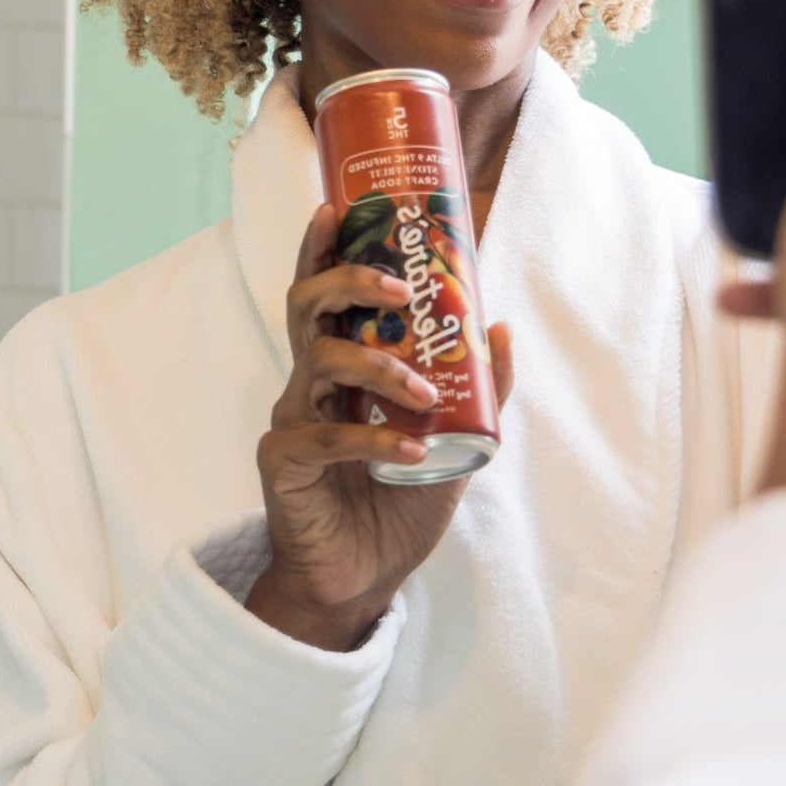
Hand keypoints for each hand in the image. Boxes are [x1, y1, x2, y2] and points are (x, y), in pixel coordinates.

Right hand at [246, 203, 514, 650]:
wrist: (364, 578)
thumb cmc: (398, 504)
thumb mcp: (456, 440)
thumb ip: (480, 389)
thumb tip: (502, 327)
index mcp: (340, 366)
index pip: (323, 293)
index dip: (322, 248)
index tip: (338, 207)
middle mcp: (309, 384)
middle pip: (305, 306)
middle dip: (345, 280)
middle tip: (394, 286)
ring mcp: (292, 419)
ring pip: (317, 361)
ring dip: (378, 365)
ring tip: (423, 389)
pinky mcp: (283, 462)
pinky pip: (327, 436)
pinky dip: (375, 437)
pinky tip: (412, 447)